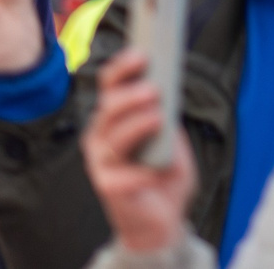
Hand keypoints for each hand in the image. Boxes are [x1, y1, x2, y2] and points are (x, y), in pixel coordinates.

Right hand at [83, 49, 197, 255]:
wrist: (162, 219)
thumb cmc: (164, 172)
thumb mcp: (172, 136)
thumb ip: (167, 114)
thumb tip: (169, 89)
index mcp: (114, 117)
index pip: (111, 85)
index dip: (124, 67)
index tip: (143, 53)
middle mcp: (101, 135)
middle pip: (108, 106)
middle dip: (130, 95)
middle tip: (154, 90)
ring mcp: (101, 162)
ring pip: (113, 136)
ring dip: (135, 124)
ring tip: (157, 117)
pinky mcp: (108, 186)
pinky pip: (121, 174)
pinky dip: (141, 171)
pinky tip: (155, 170)